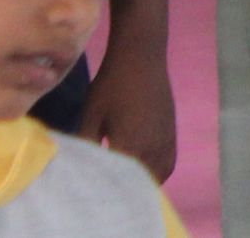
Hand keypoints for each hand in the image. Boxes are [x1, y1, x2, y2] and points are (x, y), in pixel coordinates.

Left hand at [79, 51, 179, 182]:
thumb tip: (78, 166)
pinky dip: (159, 173)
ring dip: (144, 183)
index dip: (105, 189)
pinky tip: (145, 171)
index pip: (118, 180)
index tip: (91, 193)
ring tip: (126, 185)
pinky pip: (169, 162)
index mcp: (130, 144)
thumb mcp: (91, 114)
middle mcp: (153, 147)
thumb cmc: (111, 84)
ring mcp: (166, 140)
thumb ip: (86, 144)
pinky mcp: (172, 132)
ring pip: (159, 175)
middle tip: (106, 191)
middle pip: (140, 181)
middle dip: (124, 189)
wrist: (140, 56)